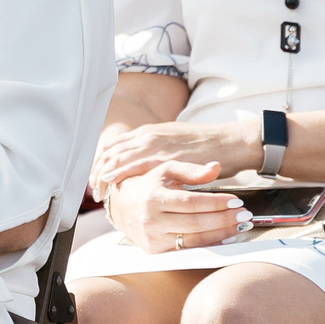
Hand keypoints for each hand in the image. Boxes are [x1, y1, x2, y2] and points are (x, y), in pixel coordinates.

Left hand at [90, 119, 256, 198]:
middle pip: (109, 150)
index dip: (100, 161)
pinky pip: (135, 164)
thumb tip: (145, 164)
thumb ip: (157, 151)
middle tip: (92, 188)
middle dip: (96, 170)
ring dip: (103, 174)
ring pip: (117, 157)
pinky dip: (120, 173)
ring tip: (99, 191)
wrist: (232, 143)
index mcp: (148, 132)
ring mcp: (156, 144)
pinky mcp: (166, 156)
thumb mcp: (174, 144)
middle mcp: (147, 135)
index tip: (95, 177)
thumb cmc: (207, 147)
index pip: (113, 144)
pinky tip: (112, 182)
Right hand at [106, 163, 248, 254]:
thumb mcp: (166, 170)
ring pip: (195, 239)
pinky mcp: (156, 251)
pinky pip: (189, 249)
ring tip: (241, 225)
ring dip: (222, 233)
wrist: (122, 206)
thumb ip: (192, 170)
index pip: (191, 202)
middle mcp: (151, 219)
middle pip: (196, 223)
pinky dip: (210, 244)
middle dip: (224, 219)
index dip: (216, 203)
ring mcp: (153, 238)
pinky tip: (226, 237)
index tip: (236, 200)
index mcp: (153, 196)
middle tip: (245, 214)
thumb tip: (216, 168)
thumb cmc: (149, 185)